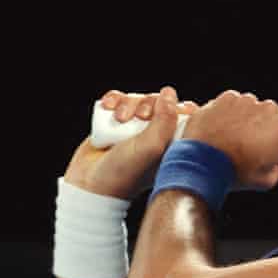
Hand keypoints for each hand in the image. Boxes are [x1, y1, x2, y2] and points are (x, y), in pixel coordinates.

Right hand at [63, 87, 198, 198]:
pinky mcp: (115, 123)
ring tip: (119, 118)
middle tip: (140, 116)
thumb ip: (165, 119)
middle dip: (147, 104)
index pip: (186, 115)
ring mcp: (135, 128)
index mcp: (173, 143)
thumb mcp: (152, 146)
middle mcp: (156, 134)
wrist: (91, 183)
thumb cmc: (126, 171)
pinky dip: (113, 100)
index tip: (168, 112)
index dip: (177, 107)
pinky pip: (118, 100)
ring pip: (137, 99)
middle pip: (159, 102)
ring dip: (127, 103)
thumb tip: (169, 93)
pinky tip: (107, 107)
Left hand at [181, 90, 277, 190]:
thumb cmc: (232, 172)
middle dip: (269, 127)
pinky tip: (223, 131)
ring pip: (255, 108)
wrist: (199, 163)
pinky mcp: (227, 98)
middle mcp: (268, 110)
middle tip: (255, 145)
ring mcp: (247, 101)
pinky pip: (236, 104)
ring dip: (249, 120)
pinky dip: (231, 114)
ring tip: (235, 139)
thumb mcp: (266, 180)